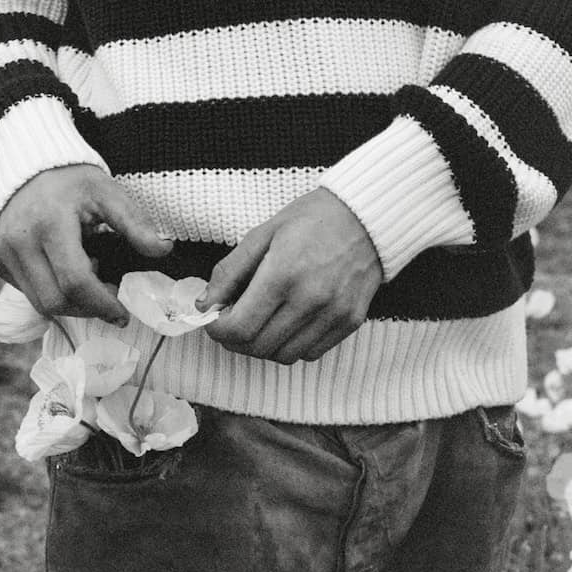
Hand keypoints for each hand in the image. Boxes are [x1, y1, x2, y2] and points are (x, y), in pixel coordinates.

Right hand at [0, 165, 172, 325]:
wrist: (25, 164)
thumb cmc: (71, 179)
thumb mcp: (107, 192)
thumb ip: (135, 222)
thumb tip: (164, 249)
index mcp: (50, 222)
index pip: (75, 281)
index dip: (101, 304)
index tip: (122, 312)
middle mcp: (19, 240)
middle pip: (54, 300)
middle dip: (87, 309)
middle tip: (108, 298)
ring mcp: (2, 252)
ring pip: (38, 302)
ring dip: (69, 303)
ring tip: (86, 275)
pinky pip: (25, 290)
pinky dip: (49, 291)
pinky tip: (63, 268)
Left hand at [198, 188, 382, 364]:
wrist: (366, 215)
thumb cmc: (312, 219)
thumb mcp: (263, 233)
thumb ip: (231, 270)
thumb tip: (206, 303)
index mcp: (283, 273)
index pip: (240, 328)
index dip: (218, 330)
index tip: (214, 320)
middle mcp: (310, 299)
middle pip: (258, 347)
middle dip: (235, 340)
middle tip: (232, 321)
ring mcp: (333, 314)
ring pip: (284, 356)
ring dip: (263, 346)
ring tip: (259, 322)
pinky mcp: (350, 321)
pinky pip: (311, 353)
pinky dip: (292, 346)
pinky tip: (287, 322)